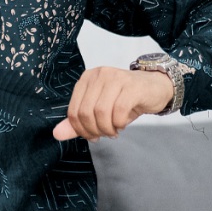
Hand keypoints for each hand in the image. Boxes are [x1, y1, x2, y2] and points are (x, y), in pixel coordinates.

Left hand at [52, 66, 173, 140]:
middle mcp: (99, 75)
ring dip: (107, 128)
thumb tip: (56, 134)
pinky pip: (119, 111)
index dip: (80, 130)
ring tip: (114, 130)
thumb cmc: (126, 99)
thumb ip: (78, 121)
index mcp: (87, 78)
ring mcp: (115, 78)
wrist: (155, 88)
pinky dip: (119, 124)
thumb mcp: (99, 110)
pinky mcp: (131, 86)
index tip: (91, 136)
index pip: (73, 110)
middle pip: (85, 112)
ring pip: (101, 112)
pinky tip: (123, 124)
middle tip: (104, 135)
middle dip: (94, 130)